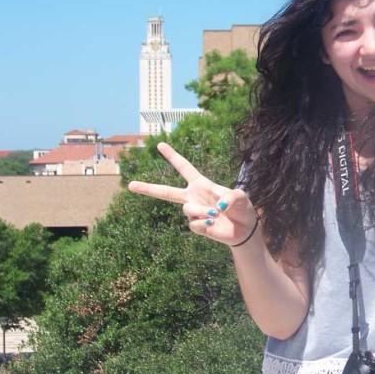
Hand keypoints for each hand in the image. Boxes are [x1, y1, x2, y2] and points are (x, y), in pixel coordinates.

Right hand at [127, 142, 257, 245]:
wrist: (244, 229)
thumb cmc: (242, 208)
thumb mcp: (241, 196)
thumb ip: (230, 197)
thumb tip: (215, 208)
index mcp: (202, 184)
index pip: (184, 167)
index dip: (173, 156)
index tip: (160, 144)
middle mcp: (193, 197)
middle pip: (166, 192)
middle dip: (148, 188)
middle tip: (130, 185)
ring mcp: (194, 212)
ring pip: (186, 208)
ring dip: (201, 210)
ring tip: (216, 213)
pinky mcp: (197, 226)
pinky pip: (193, 223)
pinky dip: (204, 223)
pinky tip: (213, 224)